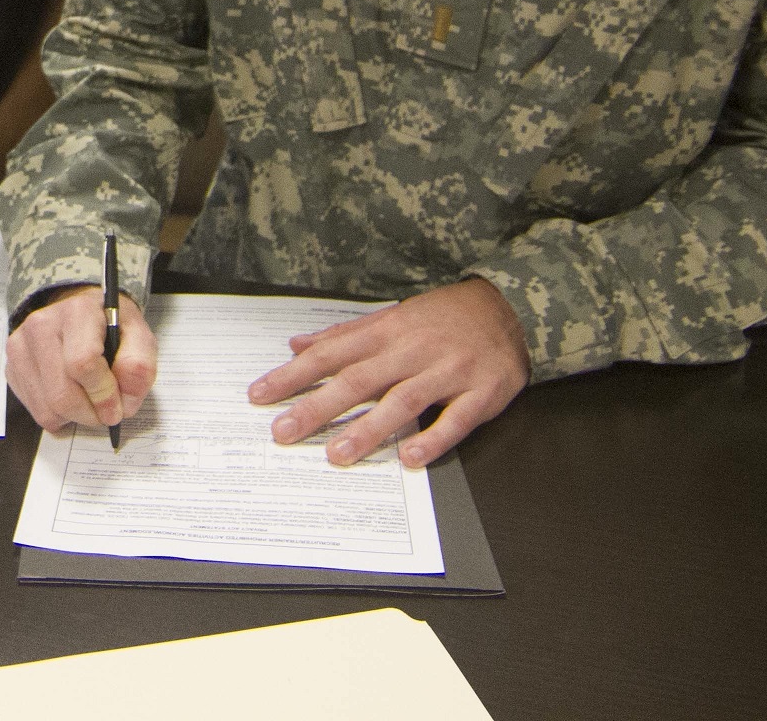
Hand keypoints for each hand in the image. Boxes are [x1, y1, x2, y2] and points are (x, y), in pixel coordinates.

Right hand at [5, 284, 155, 432]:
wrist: (75, 309)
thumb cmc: (108, 325)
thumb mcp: (138, 336)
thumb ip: (139, 366)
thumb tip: (124, 401)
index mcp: (76, 312)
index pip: (83, 364)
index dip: (103, 394)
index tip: (117, 407)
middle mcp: (40, 326)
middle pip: (62, 395)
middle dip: (91, 414)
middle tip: (106, 411)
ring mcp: (20, 347)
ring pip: (48, 409)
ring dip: (75, 417)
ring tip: (88, 399)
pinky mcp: (11, 367)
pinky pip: (36, 411)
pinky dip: (58, 415)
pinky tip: (70, 394)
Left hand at [246, 278, 530, 468]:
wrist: (507, 310)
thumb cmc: (441, 318)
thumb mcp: (390, 318)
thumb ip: (344, 336)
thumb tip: (297, 346)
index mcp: (387, 332)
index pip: (331, 355)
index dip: (293, 375)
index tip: (260, 395)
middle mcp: (412, 351)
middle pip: (359, 380)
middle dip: (318, 406)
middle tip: (284, 431)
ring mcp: (448, 372)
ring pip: (403, 400)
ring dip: (369, 428)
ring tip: (338, 453)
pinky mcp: (481, 393)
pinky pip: (456, 419)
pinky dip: (433, 438)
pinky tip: (410, 457)